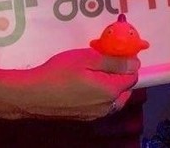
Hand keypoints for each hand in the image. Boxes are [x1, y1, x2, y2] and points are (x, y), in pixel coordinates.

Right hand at [6, 48, 139, 120]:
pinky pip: (102, 104)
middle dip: (121, 73)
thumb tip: (135, 63)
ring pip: (114, 98)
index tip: (117, 51)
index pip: (132, 76)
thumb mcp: (87, 58)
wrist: (35, 94)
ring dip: (111, 84)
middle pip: (125, 89)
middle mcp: (108, 106)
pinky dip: (101, 93)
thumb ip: (113, 61)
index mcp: (111, 91)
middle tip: (105, 58)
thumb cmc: (60, 71)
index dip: (128, 62)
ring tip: (95, 69)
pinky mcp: (86, 117)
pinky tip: (86, 83)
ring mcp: (97, 114)